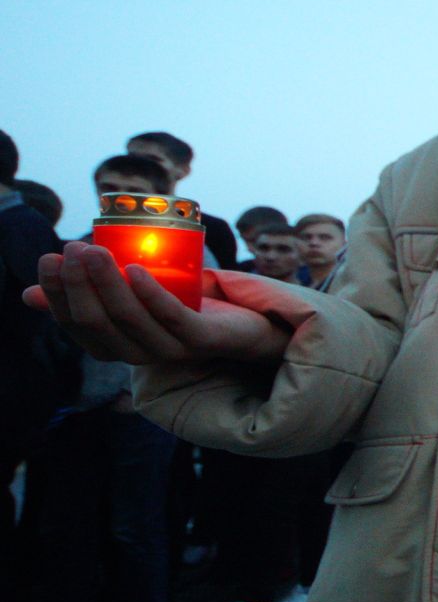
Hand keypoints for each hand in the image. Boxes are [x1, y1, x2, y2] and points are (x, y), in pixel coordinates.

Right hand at [25, 243, 288, 364]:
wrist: (246, 325)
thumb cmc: (181, 308)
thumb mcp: (131, 300)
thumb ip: (91, 295)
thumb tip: (28, 295)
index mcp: (116, 346)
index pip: (76, 324)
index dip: (58, 294)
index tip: (49, 258)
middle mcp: (138, 354)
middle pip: (99, 322)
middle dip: (80, 284)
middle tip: (73, 247)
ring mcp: (171, 349)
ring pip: (131, 318)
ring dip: (108, 282)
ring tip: (94, 250)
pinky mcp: (202, 339)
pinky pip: (172, 317)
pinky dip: (151, 293)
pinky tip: (136, 270)